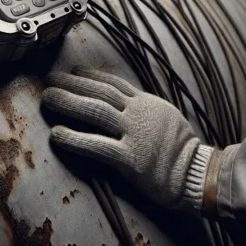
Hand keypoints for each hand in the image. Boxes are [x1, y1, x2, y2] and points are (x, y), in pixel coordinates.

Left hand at [42, 66, 213, 210]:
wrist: (198, 174)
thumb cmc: (181, 150)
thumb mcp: (166, 117)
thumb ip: (144, 107)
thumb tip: (125, 100)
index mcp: (147, 104)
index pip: (114, 83)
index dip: (90, 76)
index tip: (72, 71)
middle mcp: (139, 115)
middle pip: (100, 93)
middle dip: (72, 84)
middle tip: (49, 79)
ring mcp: (135, 136)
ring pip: (96, 112)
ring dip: (68, 103)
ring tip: (47, 98)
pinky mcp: (130, 159)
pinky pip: (97, 146)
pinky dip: (75, 139)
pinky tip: (56, 135)